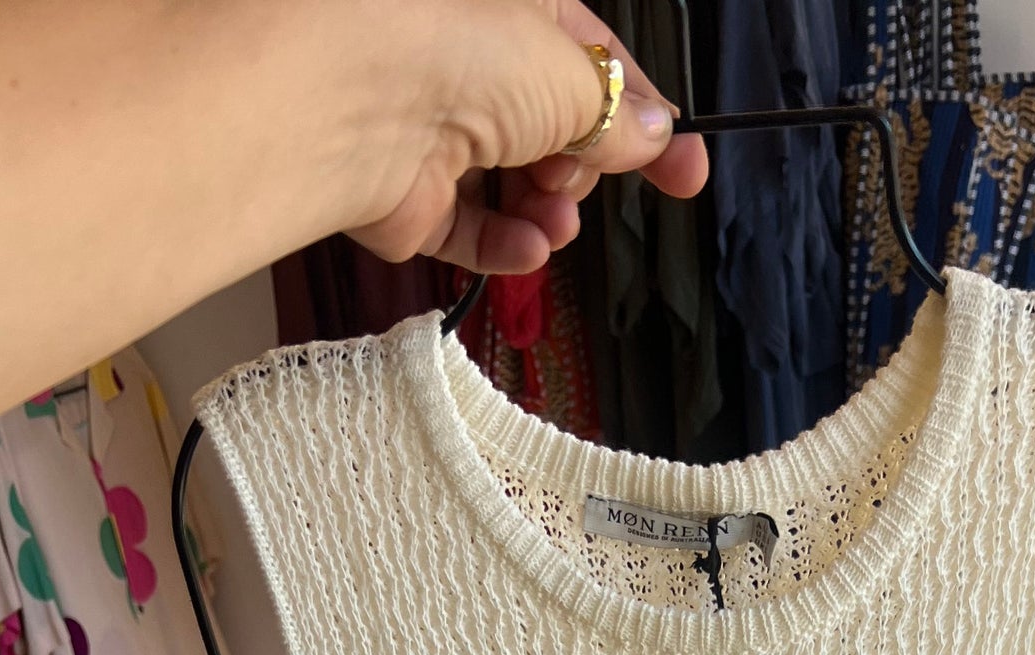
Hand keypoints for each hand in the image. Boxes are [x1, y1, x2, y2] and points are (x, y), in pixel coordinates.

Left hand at [345, 0, 707, 275]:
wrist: (350, 97)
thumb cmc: (454, 48)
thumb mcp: (569, 76)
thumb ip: (617, 114)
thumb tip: (653, 135)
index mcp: (516, 10)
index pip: (595, 63)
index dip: (644, 120)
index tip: (684, 172)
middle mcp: (470, 63)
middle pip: (555, 130)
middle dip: (581, 168)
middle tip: (578, 178)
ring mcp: (433, 128)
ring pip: (514, 185)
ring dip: (550, 212)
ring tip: (556, 222)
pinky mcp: (405, 195)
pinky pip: (471, 229)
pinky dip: (506, 244)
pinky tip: (531, 250)